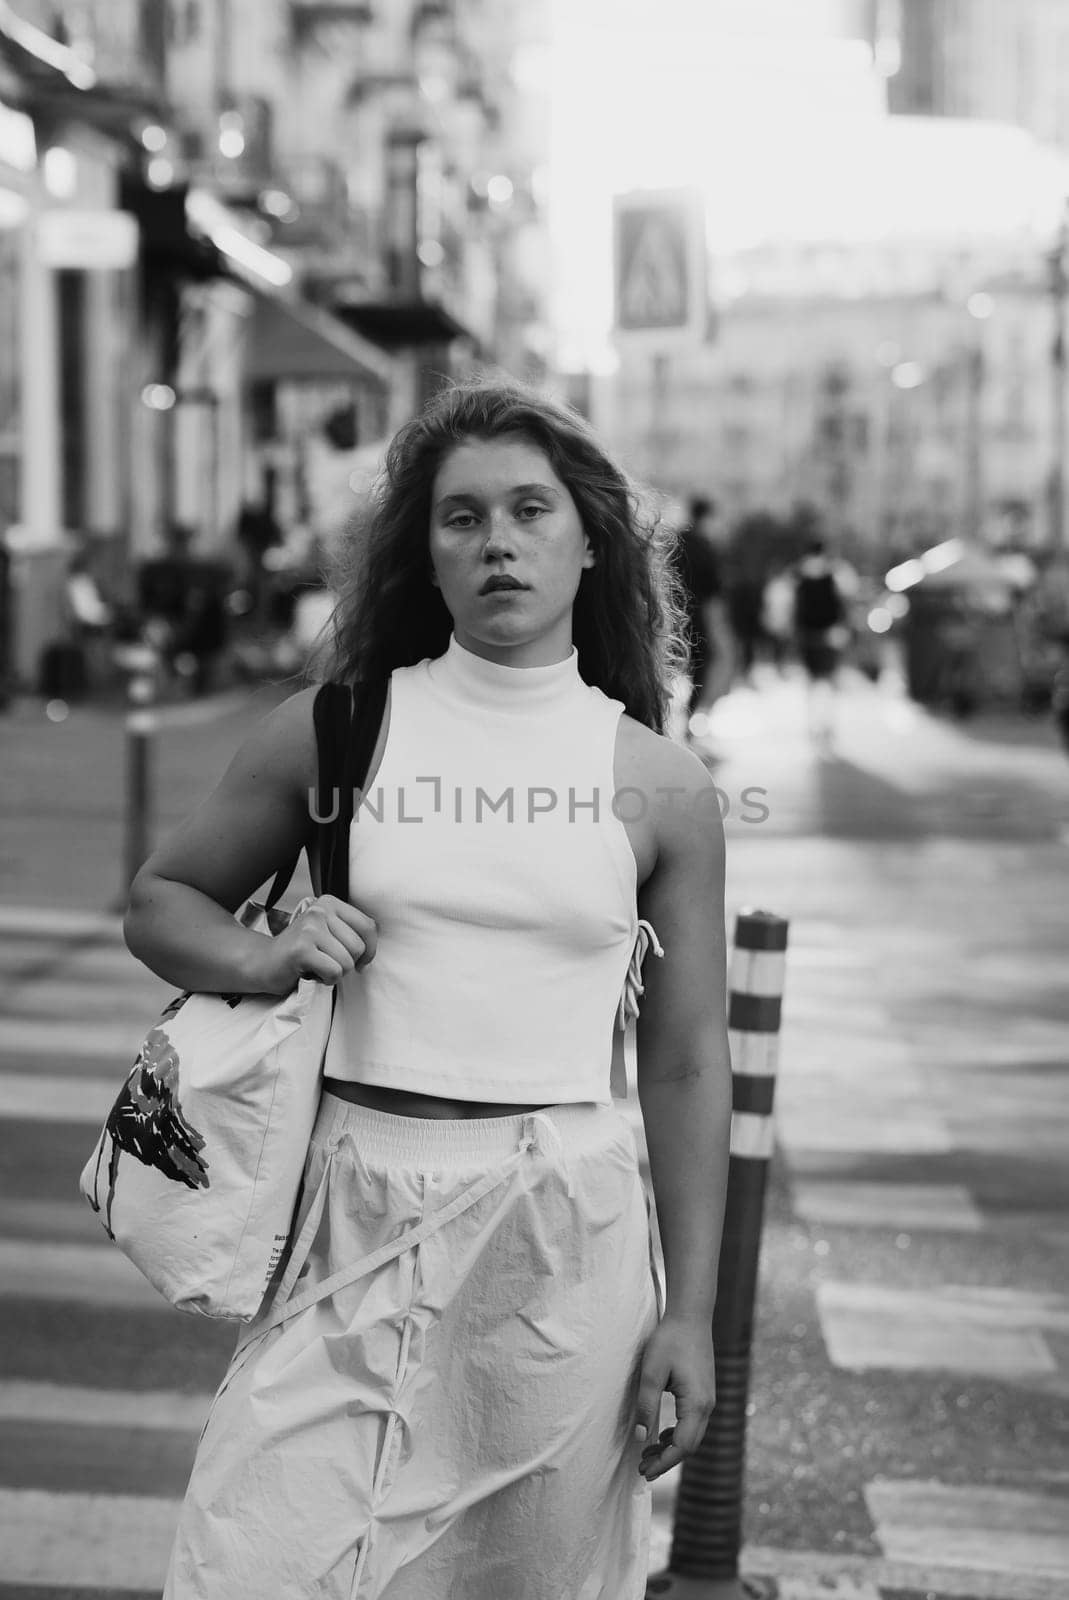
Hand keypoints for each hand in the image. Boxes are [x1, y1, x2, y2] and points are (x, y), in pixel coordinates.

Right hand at [258, 895, 377, 993]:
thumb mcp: (329, 933)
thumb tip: (372, 950)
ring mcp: (310, 928)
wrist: (265, 962)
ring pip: (347, 961)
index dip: (370, 950)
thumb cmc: (302, 952)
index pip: (369, 926)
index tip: (360, 961)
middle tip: (329, 963)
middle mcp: (320, 910)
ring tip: (318, 967)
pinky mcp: (301, 949)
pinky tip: (313, 974)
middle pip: (359, 946)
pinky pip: (334, 971)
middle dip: (349, 964)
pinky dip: (327, 980)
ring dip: (337, 973)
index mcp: (330, 903)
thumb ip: (351, 933)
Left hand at [635, 1314, 715, 1481]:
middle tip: (642, 1468)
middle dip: (666, 1460)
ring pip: (692, 1436)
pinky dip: (677, 1435)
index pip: (682, 1446)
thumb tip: (640, 1439)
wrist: (691, 1315)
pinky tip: (661, 1434)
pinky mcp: (704, 1393)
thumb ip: (646, 1406)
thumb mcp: (651, 1372)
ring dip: (671, 1448)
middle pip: (689, 1446)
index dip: (663, 1463)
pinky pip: (693, 1424)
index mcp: (696, 1404)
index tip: (643, 1471)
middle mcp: (707, 1406)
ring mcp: (708, 1400)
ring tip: (647, 1453)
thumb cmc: (670, 1340)